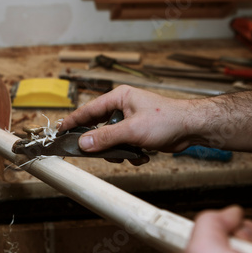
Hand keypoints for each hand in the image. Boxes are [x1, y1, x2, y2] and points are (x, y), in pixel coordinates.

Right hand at [59, 85, 195, 154]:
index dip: (73, 121)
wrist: (191, 128)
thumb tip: (83, 143)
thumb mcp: (132, 129)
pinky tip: (143, 154)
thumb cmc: (167, 119)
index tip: (60, 131)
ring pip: (111, 141)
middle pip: (99, 128)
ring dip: (120, 152)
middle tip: (100, 153)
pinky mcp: (137, 134)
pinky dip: (131, 154)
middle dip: (104, 144)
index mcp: (118, 97)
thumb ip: (106, 137)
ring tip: (132, 153)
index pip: (88, 110)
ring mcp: (130, 121)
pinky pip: (124, 147)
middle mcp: (122, 107)